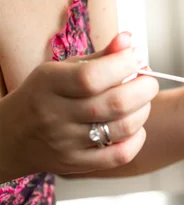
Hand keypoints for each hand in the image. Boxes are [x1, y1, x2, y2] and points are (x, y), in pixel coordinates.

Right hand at [0, 32, 158, 180]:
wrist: (11, 137)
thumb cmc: (45, 96)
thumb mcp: (62, 70)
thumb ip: (99, 57)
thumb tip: (129, 41)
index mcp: (49, 84)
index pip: (92, 76)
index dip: (124, 65)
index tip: (136, 58)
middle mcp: (56, 114)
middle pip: (115, 103)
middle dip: (144, 88)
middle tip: (148, 81)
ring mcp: (67, 142)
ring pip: (123, 128)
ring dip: (144, 111)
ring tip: (141, 101)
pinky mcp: (79, 163)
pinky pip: (120, 155)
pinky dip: (137, 139)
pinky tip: (136, 127)